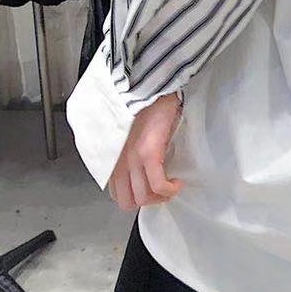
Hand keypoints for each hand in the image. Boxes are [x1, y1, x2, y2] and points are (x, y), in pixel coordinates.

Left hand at [108, 93, 183, 212]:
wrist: (153, 89)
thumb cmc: (145, 108)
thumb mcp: (131, 137)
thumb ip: (130, 155)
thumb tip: (143, 171)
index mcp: (113, 159)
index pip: (117, 194)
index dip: (137, 197)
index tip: (152, 190)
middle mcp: (118, 163)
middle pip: (127, 202)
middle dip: (148, 201)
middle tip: (163, 191)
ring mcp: (132, 160)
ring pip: (142, 198)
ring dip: (160, 197)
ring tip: (171, 186)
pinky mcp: (148, 154)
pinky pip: (158, 185)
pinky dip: (170, 189)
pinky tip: (177, 182)